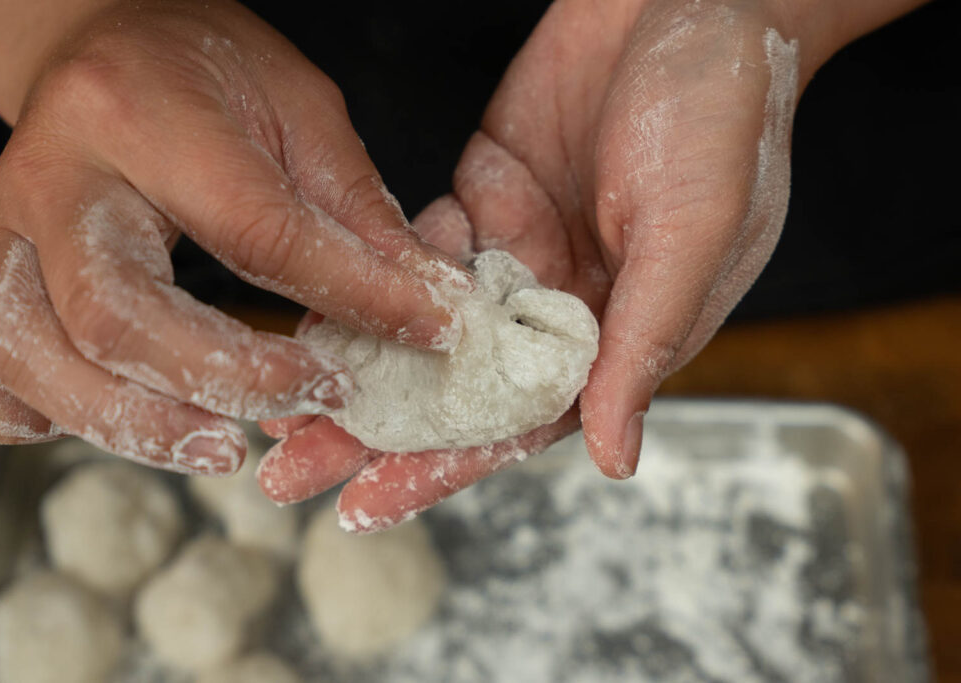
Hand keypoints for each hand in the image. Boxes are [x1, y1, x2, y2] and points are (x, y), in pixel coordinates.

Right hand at [0, 0, 464, 473]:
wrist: (99, 37)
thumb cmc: (202, 67)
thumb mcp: (299, 106)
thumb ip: (354, 206)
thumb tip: (424, 297)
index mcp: (144, 115)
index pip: (255, 229)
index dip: (351, 293)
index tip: (425, 328)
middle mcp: (57, 176)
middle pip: (115, 314)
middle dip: (220, 380)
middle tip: (304, 405)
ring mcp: (7, 228)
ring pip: (33, 355)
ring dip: (128, 422)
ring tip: (219, 445)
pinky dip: (20, 412)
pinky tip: (99, 426)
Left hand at [256, 0, 810, 529]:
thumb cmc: (722, 115)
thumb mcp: (693, 233)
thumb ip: (645, 343)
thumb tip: (616, 458)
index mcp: (620, 331)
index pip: (523, 422)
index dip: (445, 466)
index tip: (370, 504)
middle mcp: (561, 303)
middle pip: (457, 387)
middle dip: (377, 431)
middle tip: (295, 469)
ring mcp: (518, 249)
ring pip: (424, 325)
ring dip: (359, 361)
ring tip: (285, 402)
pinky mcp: (486, 194)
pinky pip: (416, 248)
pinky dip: (366, 277)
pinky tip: (313, 306)